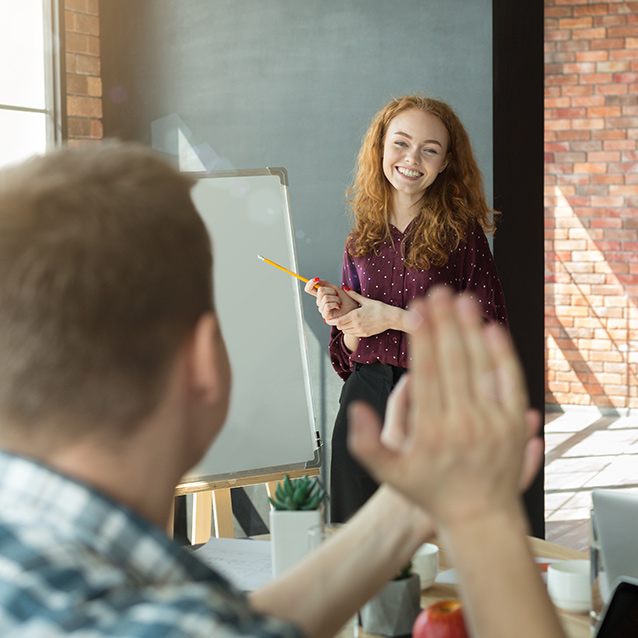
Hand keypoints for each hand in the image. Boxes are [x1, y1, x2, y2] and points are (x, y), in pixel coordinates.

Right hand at [304, 278, 358, 322]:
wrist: (352, 309)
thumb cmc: (345, 300)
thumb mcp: (335, 289)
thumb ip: (325, 284)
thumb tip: (316, 280)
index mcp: (320, 295)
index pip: (309, 289)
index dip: (310, 283)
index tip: (316, 279)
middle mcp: (319, 302)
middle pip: (320, 290)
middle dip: (331, 290)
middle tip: (337, 295)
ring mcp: (321, 309)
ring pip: (325, 297)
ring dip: (336, 298)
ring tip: (339, 302)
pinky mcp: (325, 315)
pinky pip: (327, 305)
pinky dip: (335, 304)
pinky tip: (338, 306)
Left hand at [334, 289, 404, 336]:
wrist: (391, 318)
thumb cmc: (379, 308)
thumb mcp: (366, 300)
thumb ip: (354, 295)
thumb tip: (345, 288)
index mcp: (355, 315)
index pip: (338, 321)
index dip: (331, 320)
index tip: (327, 318)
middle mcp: (356, 324)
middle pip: (340, 327)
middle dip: (337, 323)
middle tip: (337, 318)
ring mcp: (361, 330)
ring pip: (346, 332)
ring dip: (343, 327)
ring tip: (346, 321)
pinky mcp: (365, 334)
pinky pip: (353, 334)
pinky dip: (350, 330)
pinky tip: (354, 324)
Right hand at [347, 286, 542, 528]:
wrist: (479, 515)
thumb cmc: (430, 489)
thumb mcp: (387, 473)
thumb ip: (364, 442)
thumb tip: (356, 407)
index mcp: (431, 432)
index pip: (427, 374)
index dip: (423, 339)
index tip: (419, 310)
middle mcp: (463, 424)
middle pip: (454, 362)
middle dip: (445, 323)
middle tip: (438, 292)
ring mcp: (493, 423)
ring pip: (482, 366)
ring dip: (472, 329)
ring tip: (463, 299)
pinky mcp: (513, 423)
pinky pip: (510, 382)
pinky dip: (502, 354)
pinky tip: (493, 329)